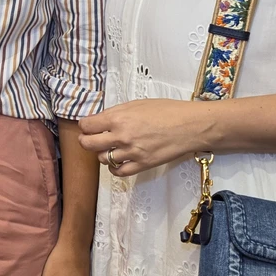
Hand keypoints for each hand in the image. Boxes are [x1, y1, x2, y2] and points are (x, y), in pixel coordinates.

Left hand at [79, 98, 208, 175]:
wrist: (190, 126)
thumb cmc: (166, 110)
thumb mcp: (136, 104)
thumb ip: (116, 113)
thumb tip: (101, 120)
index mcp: (118, 118)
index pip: (87, 125)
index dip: (85, 126)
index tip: (88, 126)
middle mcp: (121, 136)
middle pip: (88, 144)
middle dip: (85, 141)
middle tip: (89, 139)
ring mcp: (131, 152)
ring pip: (102, 159)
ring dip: (102, 154)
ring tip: (109, 148)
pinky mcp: (142, 165)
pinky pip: (119, 172)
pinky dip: (114, 168)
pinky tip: (117, 162)